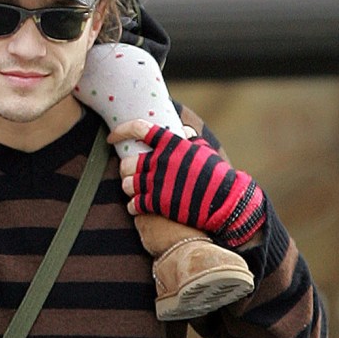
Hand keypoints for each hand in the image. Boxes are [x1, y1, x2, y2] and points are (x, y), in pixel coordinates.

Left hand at [114, 120, 265, 246]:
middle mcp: (161, 161)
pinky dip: (133, 207)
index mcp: (171, 144)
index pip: (138, 129)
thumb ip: (190, 139)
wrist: (227, 202)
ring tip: (135, 191)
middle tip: (131, 174)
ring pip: (126, 185)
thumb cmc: (217, 174)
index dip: (121, 131)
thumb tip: (183, 130)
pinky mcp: (158, 203)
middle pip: (126, 163)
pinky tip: (137, 208)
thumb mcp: (204, 150)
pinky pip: (134, 204)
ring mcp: (158, 182)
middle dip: (126, 170)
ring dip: (128, 188)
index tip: (112, 137)